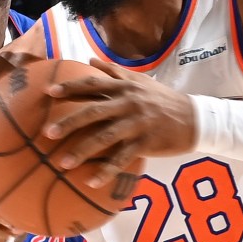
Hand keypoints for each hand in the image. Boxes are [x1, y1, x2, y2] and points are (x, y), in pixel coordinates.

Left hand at [43, 59, 195, 185]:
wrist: (195, 118)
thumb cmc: (163, 99)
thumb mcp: (141, 81)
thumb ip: (114, 72)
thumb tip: (90, 59)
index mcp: (125, 87)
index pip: (92, 84)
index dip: (70, 88)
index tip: (49, 92)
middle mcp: (128, 103)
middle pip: (93, 112)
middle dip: (69, 122)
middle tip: (47, 133)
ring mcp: (137, 124)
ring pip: (105, 138)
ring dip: (82, 151)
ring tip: (62, 163)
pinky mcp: (146, 143)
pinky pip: (123, 158)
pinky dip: (106, 171)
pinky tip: (91, 182)